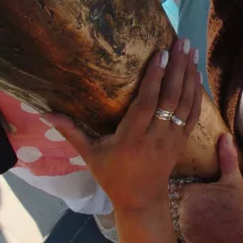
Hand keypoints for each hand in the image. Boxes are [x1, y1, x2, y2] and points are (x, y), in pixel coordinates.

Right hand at [45, 38, 203, 213]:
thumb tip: (45, 113)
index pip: (147, 103)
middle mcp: (156, 136)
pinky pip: (193, 114)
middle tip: (181, 42)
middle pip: (171, 98)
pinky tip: (196, 74)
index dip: (155, 78)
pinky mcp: (182, 141)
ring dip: (190, 75)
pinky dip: (197, 93)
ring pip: (186, 103)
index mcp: (132, 138)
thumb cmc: (112, 175)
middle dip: (178, 68)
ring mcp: (172, 139)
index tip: (161, 54)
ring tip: (191, 49)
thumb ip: (71, 132)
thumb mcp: (90, 154)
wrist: (141, 200)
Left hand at [177, 134, 242, 242]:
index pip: (181, 186)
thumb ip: (226, 157)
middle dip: (189, 201)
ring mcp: (184, 226)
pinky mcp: (188, 240)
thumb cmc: (241, 207)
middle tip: (208, 204)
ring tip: (207, 215)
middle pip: (179, 201)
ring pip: (179, 216)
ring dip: (188, 215)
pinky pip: (183, 231)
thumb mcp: (234, 180)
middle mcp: (182, 209)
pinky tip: (206, 227)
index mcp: (190, 192)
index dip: (192, 187)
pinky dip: (191, 229)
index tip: (202, 190)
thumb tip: (225, 136)